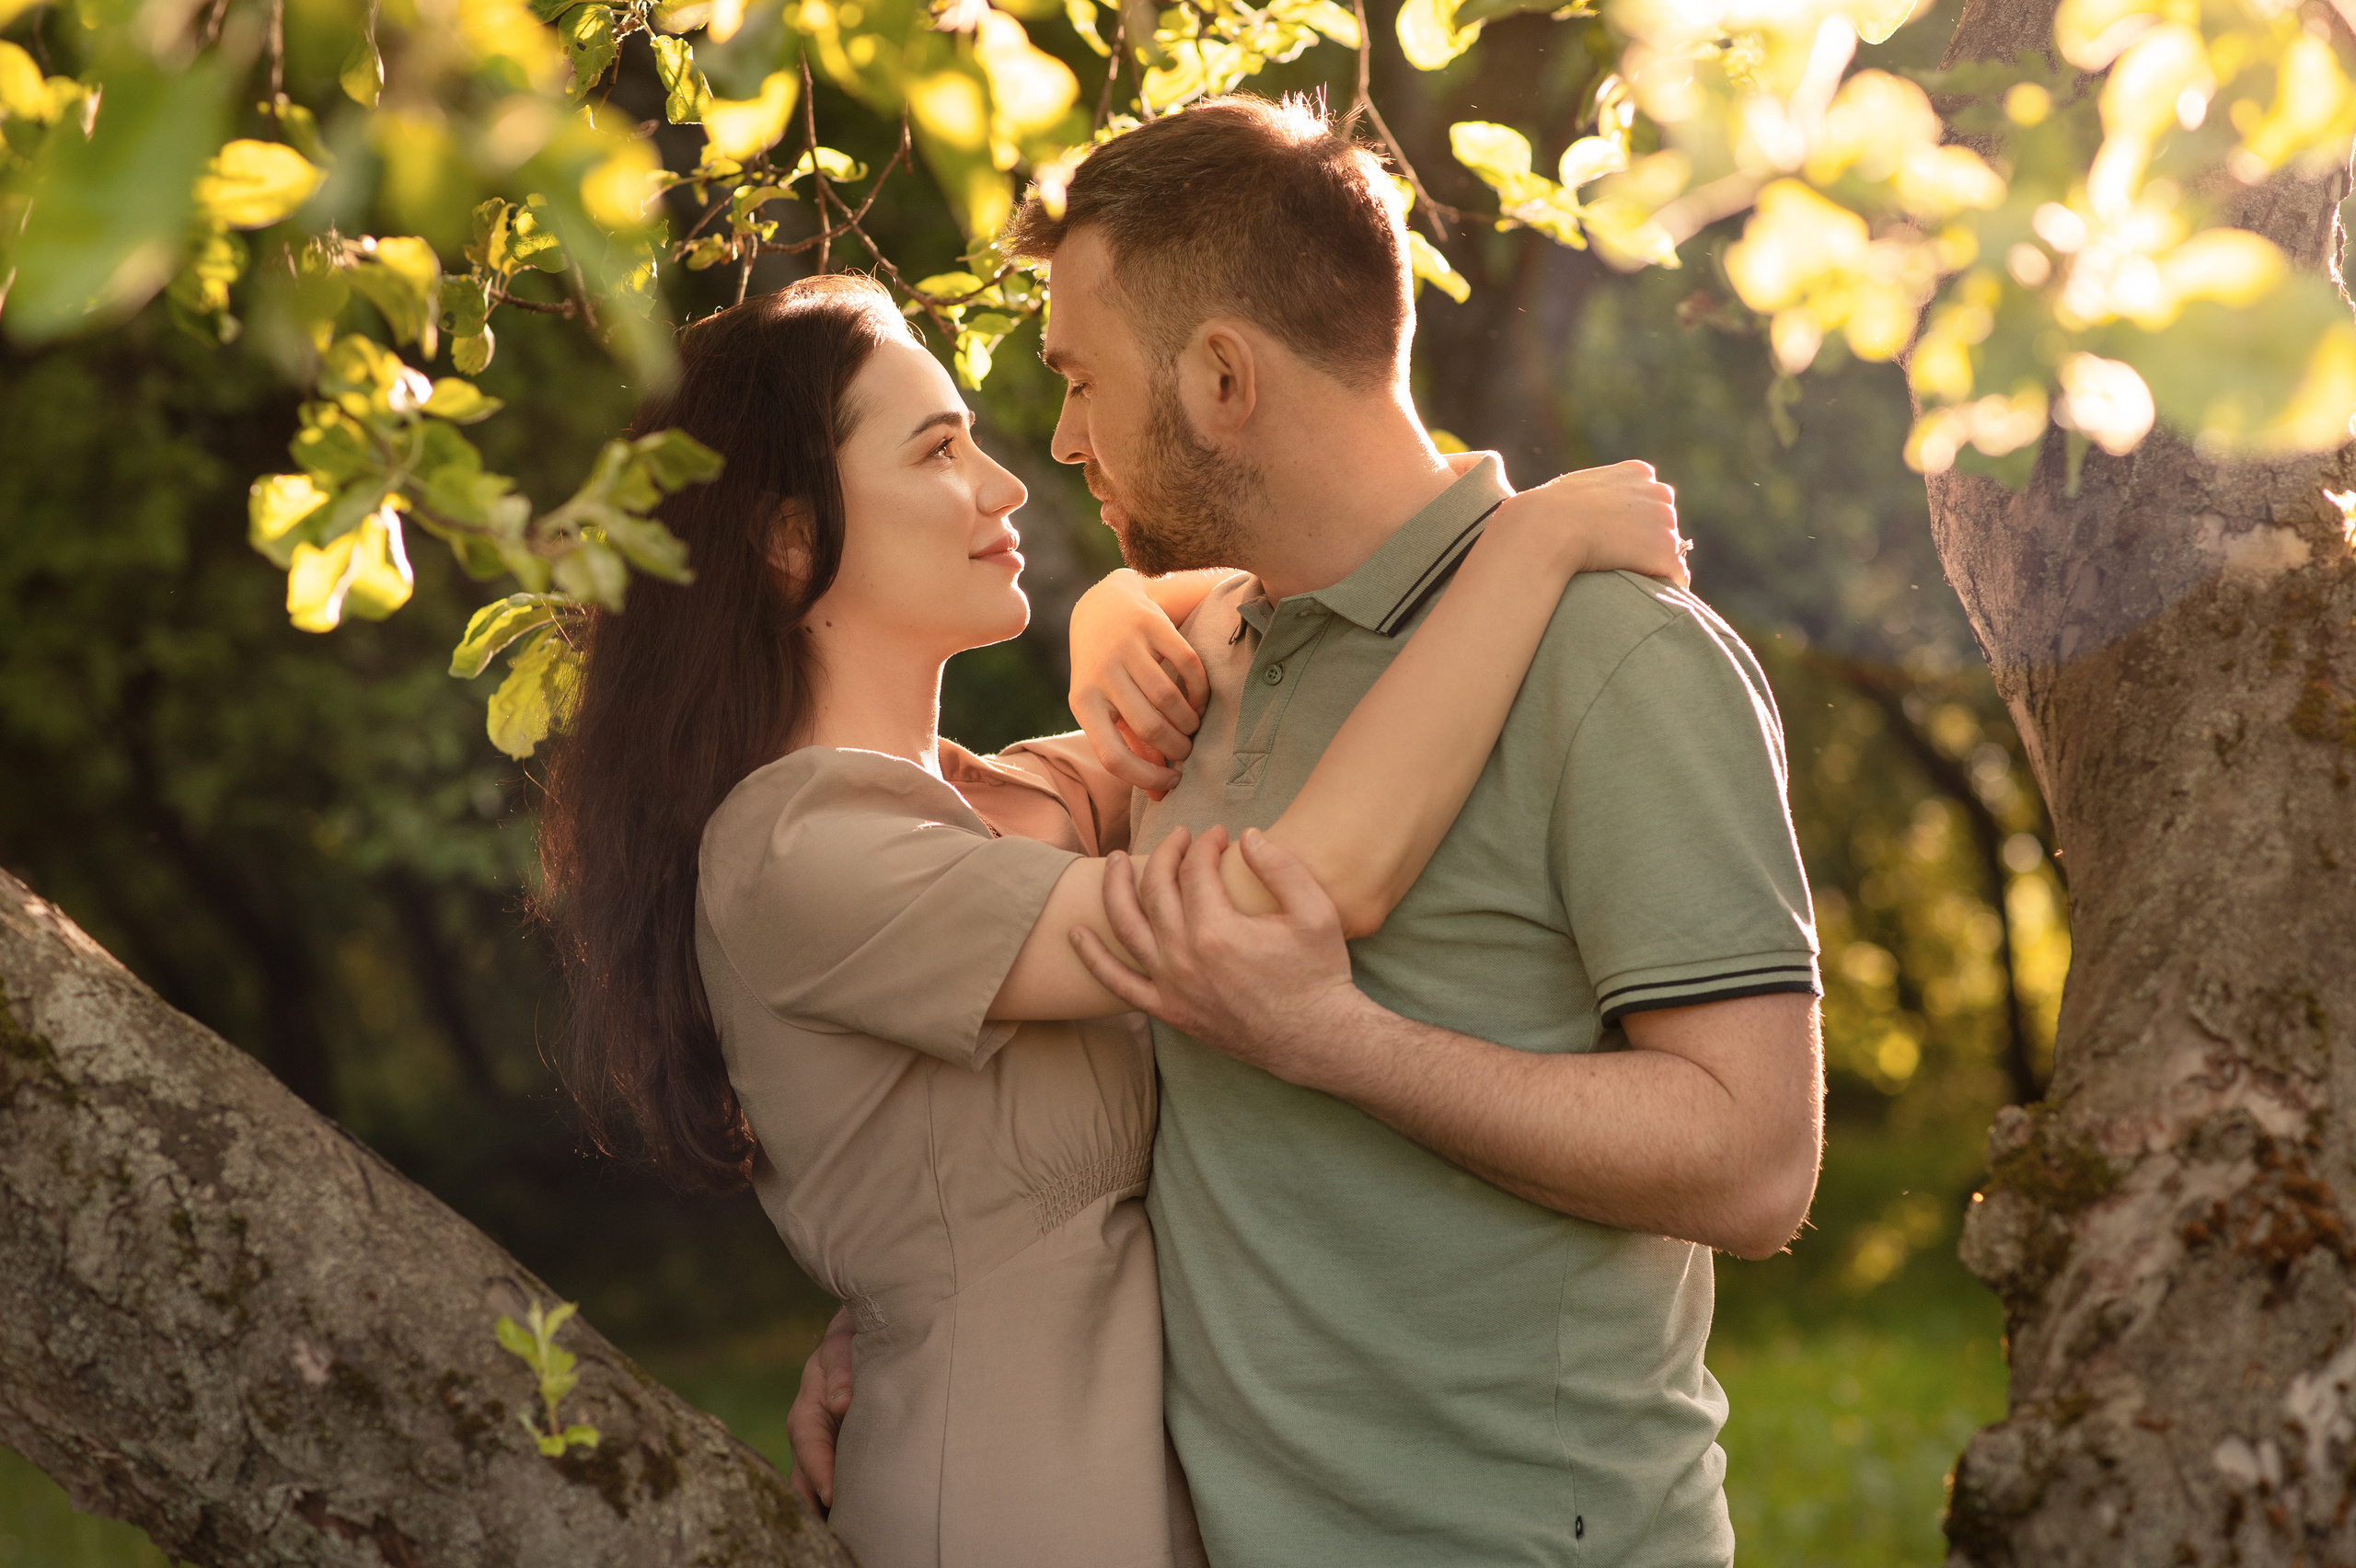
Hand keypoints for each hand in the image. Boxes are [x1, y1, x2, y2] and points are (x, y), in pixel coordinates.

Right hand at [785, 1307, 854, 1515]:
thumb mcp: (842, 1346)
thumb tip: (842, 1403)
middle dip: (814, 1506)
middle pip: (805, 1479)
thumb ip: (841, 1370)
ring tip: (843, 1537)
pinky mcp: (840, 1456)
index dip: (819, 1472)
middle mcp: (810, 1436)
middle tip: (833, 1534)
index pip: (809, 1446)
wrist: (862, 1336)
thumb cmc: (851, 1340)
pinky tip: (855, 1525)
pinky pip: (837, 1484)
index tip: (831, 1496)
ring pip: (816, 1488)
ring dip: (825, 1511)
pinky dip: (839, 1506)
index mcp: (807, 1410)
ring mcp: (824, 1449)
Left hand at [1067, 569, 1209, 795]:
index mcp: (1083, 702)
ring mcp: (1125, 646)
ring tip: (1194, 726)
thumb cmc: (1106, 671)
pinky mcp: (1151, 624)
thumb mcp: (1104, 706)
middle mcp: (1100, 673)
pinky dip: (1199, 689)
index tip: (1173, 781)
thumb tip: (1160, 796)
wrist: (1103, 606)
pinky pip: (1187, 665)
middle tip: (1187, 750)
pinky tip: (1200, 700)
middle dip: (1176, 747)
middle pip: (1149, 726)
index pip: (1112, 756)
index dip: (1146, 776)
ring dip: (1189, 721)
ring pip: (1169, 698)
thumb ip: (1130, 746)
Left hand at [1070, 825, 1368, 1088]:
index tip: (1220, 836)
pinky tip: (1076, 934)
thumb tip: (1247, 834)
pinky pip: (1117, 983)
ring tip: (1114, 861)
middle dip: (1166, 854)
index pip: (1195, 870)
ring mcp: (1170, 986)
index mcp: (1217, 929)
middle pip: (1156, 888)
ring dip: (1115, 887)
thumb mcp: (1315, 912)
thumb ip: (1281, 866)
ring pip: (1126, 926)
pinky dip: (1093, 958)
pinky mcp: (1167, 1010)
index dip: (1205, 844)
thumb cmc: (1319, 974)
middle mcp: (1183, 957)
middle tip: (1180, 837)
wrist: (1316, 1039)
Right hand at [1489, 460, 1688, 588]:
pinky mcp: (1666, 551)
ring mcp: (1665, 522)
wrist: (1549, 528)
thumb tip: (1589, 514)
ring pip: (1669, 549)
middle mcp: (1658, 492)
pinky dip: (1663, 585)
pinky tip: (1641, 593)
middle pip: (1663, 522)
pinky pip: (1676, 575)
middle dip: (1646, 540)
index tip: (1612, 537)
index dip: (1632, 520)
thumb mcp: (1572, 489)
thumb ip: (1594, 495)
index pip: (1650, 497)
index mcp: (1636, 473)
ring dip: (1650, 563)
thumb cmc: (1547, 512)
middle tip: (1616, 558)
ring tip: (1621, 574)